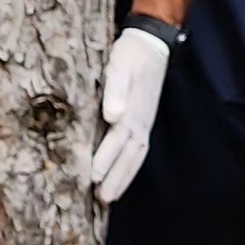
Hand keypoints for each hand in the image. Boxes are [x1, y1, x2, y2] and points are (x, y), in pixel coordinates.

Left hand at [92, 21, 172, 202]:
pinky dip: (131, 166)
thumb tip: (112, 116)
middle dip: (115, 179)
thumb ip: (115, 91)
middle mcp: (140, 121)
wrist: (151, 44)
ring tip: (109, 197)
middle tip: (101, 200)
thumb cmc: (130, 55)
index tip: (93, 178)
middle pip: (128, 156)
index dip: (105, 160)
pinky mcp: (144, 121)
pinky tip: (121, 176)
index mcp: (132, 110)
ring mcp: (144, 122)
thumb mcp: (119, 66)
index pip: (117, 141)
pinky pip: (139, 150)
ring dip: (123, 177)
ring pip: (135, 156)